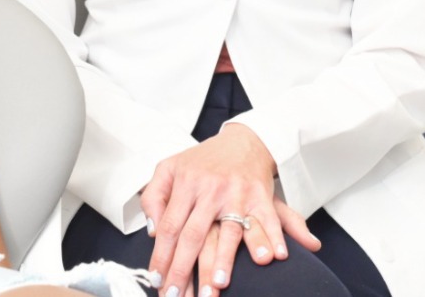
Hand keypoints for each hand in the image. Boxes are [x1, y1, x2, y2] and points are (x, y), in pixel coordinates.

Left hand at [140, 123, 319, 295]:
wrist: (241, 141)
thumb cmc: (201, 161)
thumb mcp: (169, 169)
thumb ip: (154, 196)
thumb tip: (151, 231)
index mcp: (185, 183)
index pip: (170, 226)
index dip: (162, 255)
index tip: (158, 281)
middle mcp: (209, 189)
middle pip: (195, 234)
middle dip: (186, 269)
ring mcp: (235, 192)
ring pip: (228, 230)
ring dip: (224, 259)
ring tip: (217, 285)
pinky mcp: (259, 193)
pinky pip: (267, 218)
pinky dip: (272, 237)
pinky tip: (273, 258)